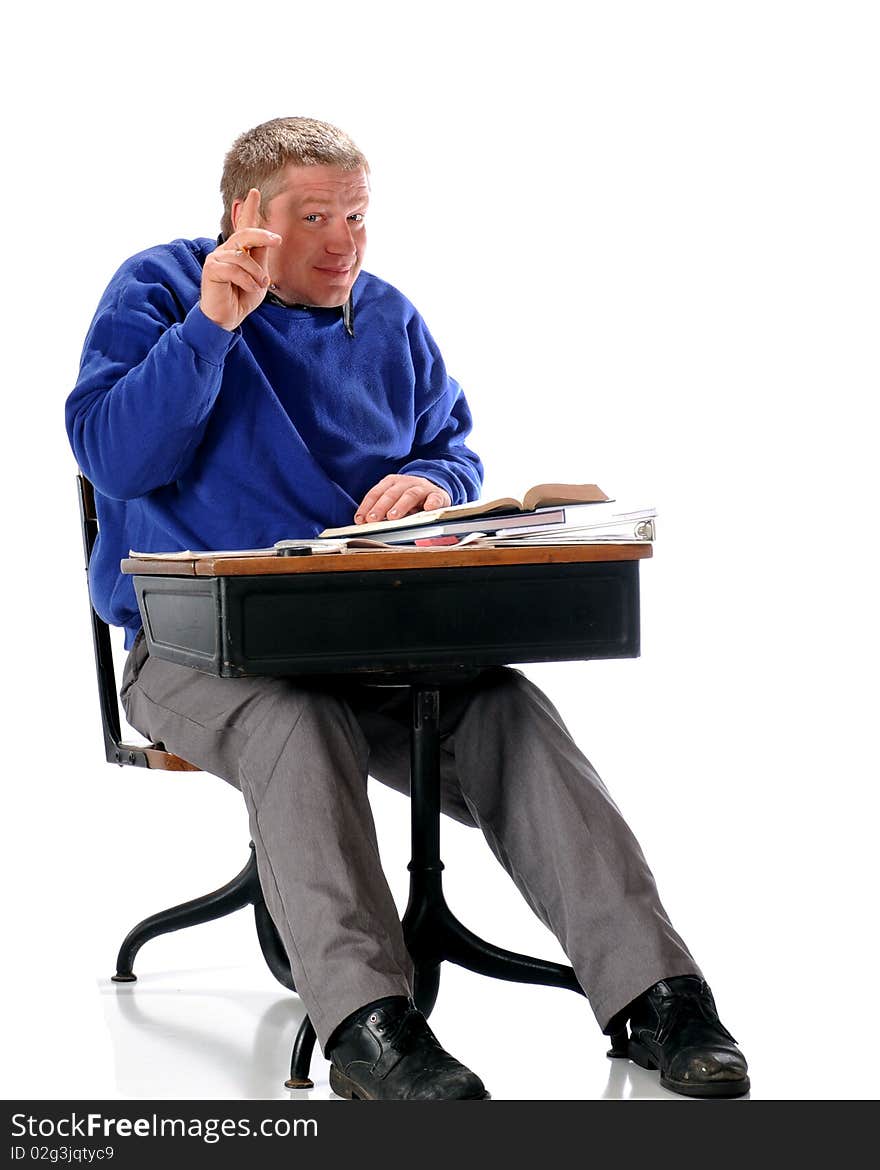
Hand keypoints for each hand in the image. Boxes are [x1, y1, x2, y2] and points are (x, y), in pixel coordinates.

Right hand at [200, 188, 281, 330]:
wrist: (228, 318)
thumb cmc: (242, 297)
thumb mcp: (259, 276)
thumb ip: (261, 258)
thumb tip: (268, 238)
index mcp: (239, 251)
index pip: (244, 226)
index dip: (249, 209)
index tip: (255, 192)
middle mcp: (226, 250)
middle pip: (245, 234)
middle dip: (262, 235)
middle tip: (278, 240)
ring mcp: (217, 258)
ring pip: (242, 256)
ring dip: (256, 273)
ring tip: (260, 284)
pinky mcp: (211, 269)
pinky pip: (233, 268)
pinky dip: (246, 280)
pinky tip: (249, 288)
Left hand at [355, 475, 450, 523]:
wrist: (433, 489)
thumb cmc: (409, 499)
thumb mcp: (394, 500)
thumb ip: (382, 509)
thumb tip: (365, 524)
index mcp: (392, 482)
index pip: (376, 493)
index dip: (367, 506)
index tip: (360, 519)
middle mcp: (406, 482)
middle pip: (391, 493)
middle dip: (380, 507)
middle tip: (373, 519)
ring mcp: (422, 488)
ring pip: (410, 495)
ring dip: (401, 506)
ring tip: (392, 517)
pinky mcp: (437, 495)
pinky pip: (435, 498)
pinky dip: (432, 503)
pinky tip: (428, 509)